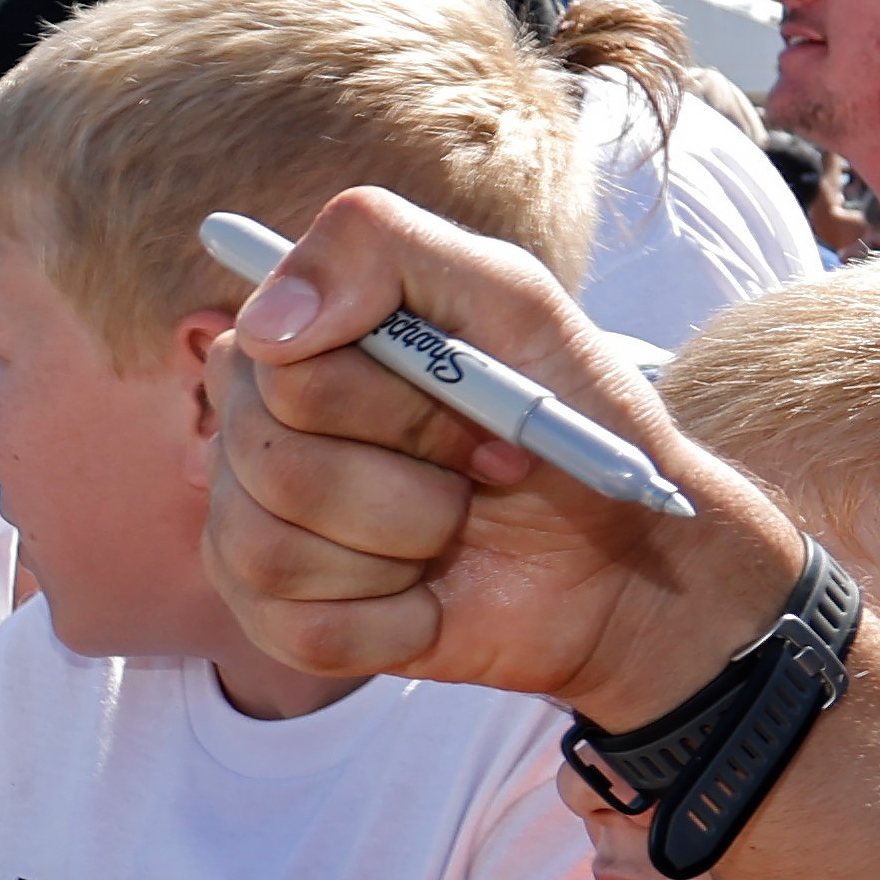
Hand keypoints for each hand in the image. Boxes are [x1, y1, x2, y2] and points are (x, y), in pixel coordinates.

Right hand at [204, 186, 822, 725]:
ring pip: (274, 551)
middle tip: (487, 472)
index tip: (485, 407)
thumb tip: (265, 326)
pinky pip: (303, 631)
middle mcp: (254, 429)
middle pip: (272, 460)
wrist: (625, 557)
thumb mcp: (508, 296)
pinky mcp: (280, 622)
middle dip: (413, 479)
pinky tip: (429, 602)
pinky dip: (393, 624)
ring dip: (403, 548)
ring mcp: (253, 528)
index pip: (276, 364)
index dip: (393, 400)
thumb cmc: (568, 416)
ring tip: (453, 535)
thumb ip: (377, 247)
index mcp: (294, 343)